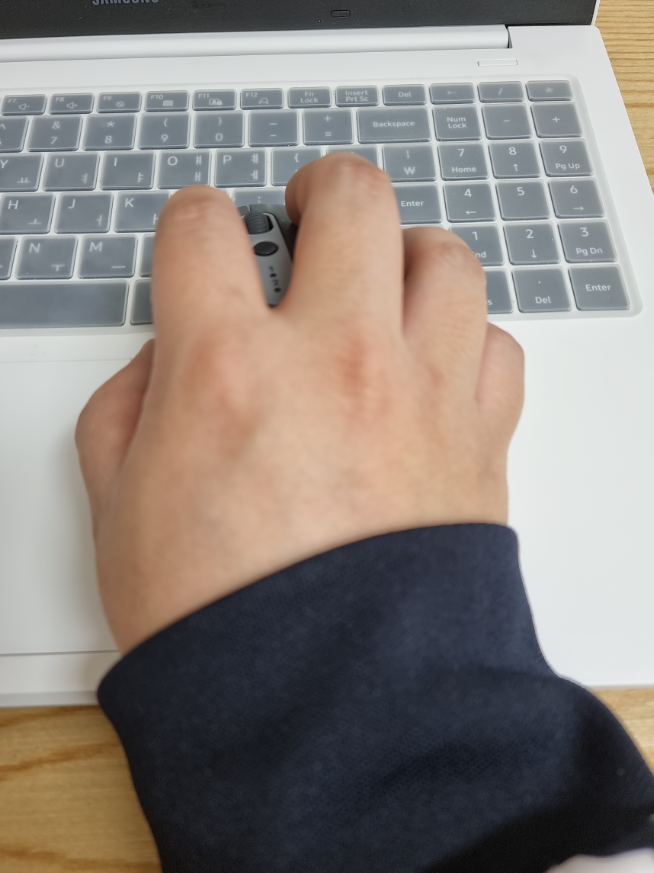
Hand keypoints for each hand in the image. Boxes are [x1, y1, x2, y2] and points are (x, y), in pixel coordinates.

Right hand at [76, 154, 523, 652]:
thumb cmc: (228, 626)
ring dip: (409, 254)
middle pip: (353, 198)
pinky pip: (497, 345)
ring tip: (384, 284)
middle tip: (310, 215)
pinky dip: (466, 340)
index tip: (204, 243)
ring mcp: (421, 395)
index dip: (195, 223)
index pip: (205, 228)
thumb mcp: (122, 510)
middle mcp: (335, 362)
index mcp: (228, 370)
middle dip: (323, 191)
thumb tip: (168, 359)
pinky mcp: (480, 440)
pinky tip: (434, 366)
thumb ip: (130, 408)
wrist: (332, 712)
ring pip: (446, 256)